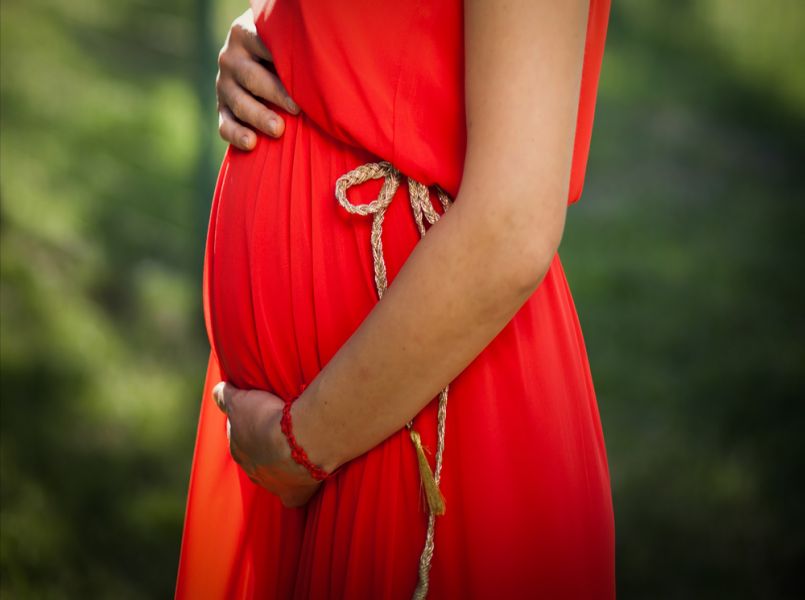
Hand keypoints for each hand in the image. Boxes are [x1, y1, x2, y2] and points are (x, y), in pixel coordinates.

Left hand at [213, 381, 321, 507]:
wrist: (298, 439)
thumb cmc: (268, 418)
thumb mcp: (240, 400)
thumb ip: (225, 397)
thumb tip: (216, 393)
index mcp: (238, 450)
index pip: (240, 437)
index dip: (252, 425)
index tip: (265, 414)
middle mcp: (252, 472)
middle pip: (258, 458)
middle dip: (266, 447)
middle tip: (282, 430)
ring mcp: (272, 486)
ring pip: (275, 476)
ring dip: (283, 465)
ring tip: (297, 448)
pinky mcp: (294, 495)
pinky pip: (294, 497)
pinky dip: (298, 490)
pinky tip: (304, 481)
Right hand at [216, 8, 299, 150]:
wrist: (262, 61)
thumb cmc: (285, 50)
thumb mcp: (285, 39)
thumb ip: (294, 45)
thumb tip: (324, 61)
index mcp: (245, 33)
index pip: (262, 45)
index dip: (284, 62)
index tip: (304, 78)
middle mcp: (230, 58)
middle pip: (251, 77)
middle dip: (275, 93)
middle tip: (296, 109)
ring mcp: (224, 85)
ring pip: (239, 103)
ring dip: (259, 117)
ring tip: (278, 129)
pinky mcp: (222, 109)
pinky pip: (225, 125)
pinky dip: (236, 135)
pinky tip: (251, 143)